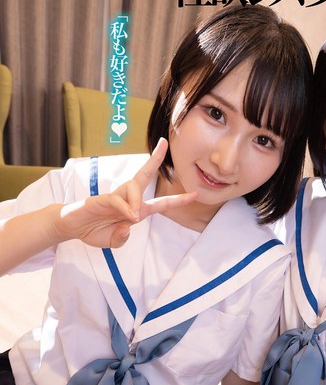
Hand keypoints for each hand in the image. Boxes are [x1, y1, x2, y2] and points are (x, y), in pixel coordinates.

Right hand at [54, 138, 196, 247]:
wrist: (71, 227)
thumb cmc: (94, 230)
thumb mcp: (114, 241)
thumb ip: (122, 238)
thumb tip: (128, 225)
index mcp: (136, 209)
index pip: (161, 203)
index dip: (178, 200)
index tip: (195, 194)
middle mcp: (128, 199)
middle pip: (145, 175)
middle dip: (155, 159)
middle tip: (164, 142)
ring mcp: (115, 196)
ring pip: (134, 187)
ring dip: (137, 201)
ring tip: (133, 217)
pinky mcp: (102, 198)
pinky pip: (118, 200)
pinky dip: (124, 208)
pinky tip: (125, 218)